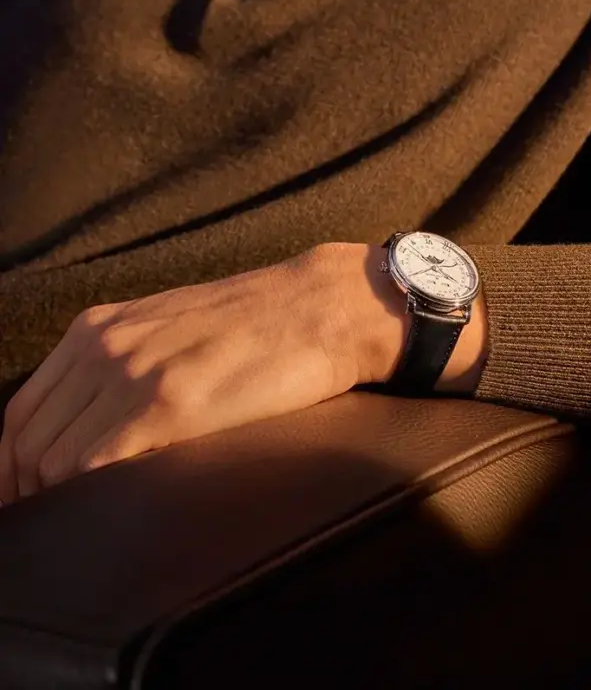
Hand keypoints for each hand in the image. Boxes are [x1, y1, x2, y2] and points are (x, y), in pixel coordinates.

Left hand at [0, 243, 415, 502]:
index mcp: (100, 327)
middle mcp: (105, 346)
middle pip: (27, 440)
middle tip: (55, 523)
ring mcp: (135, 373)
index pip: (20, 412)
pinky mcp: (172, 403)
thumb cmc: (258, 322)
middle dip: (28, 492)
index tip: (28, 500)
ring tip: (86, 521)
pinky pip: (96, 465)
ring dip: (59, 500)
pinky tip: (113, 505)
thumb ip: (121, 362)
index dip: (12, 469)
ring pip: (54, 460)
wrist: (321, 306)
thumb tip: (89, 424)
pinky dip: (89, 496)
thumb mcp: (170, 327)